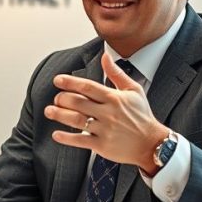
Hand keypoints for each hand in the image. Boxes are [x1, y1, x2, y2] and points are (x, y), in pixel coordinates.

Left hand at [45, 52, 168, 174]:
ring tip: (49, 111)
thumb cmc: (142, 115)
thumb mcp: (133, 90)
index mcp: (114, 98)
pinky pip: (80, 140)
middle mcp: (108, 113)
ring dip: (59, 115)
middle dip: (62, 99)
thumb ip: (116, 73)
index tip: (57, 80)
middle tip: (55, 98)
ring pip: (76, 120)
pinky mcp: (102, 146)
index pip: (88, 87)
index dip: (70, 82)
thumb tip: (105, 56)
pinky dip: (66, 138)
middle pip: (78, 103)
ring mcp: (105, 130)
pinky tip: (56, 134)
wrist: (152, 143)